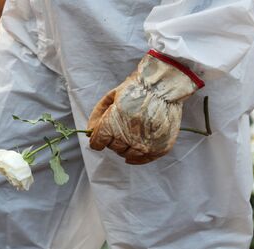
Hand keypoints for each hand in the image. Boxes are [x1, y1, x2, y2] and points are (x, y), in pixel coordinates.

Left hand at [87, 51, 202, 164]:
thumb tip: (90, 133)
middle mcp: (126, 137)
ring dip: (127, 146)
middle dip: (114, 139)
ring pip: (128, 154)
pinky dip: (138, 157)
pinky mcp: (159, 147)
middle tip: (122, 127)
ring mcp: (144, 144)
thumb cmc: (135, 89)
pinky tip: (135, 152)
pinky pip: (144, 158)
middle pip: (113, 147)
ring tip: (132, 134)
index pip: (97, 143)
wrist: (163, 85)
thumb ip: (98, 116)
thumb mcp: (111, 97)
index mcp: (111, 125)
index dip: (98, 138)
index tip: (101, 135)